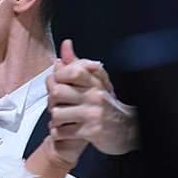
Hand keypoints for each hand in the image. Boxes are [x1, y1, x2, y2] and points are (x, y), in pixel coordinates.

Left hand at [47, 39, 139, 155]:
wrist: (126, 131)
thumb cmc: (106, 106)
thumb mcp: (95, 82)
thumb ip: (77, 64)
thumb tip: (66, 44)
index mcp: (95, 82)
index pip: (72, 72)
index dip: (58, 77)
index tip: (58, 82)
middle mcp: (95, 96)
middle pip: (58, 92)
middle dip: (51, 100)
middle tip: (56, 104)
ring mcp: (93, 114)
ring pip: (57, 113)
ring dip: (54, 118)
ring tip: (61, 119)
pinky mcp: (91, 131)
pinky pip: (62, 131)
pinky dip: (58, 133)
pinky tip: (64, 130)